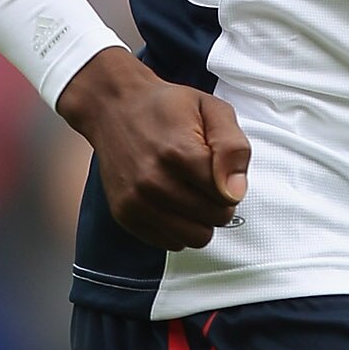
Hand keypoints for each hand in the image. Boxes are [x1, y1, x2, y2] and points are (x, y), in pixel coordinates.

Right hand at [57, 47, 249, 250]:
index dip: (230, 184)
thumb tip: (235, 191)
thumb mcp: (212, 110)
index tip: (218, 169)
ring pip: (194, 238)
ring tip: (190, 193)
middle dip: (218, 202)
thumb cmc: (166, 107)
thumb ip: (233, 148)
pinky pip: (170, 243)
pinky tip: (172, 202)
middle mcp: (154, 182)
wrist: (113, 106)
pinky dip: (178, 228)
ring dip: (200, 220)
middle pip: (213, 219)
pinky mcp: (125, 215)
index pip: (227, 198)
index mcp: (179, 153)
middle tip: (204, 180)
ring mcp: (136, 202)